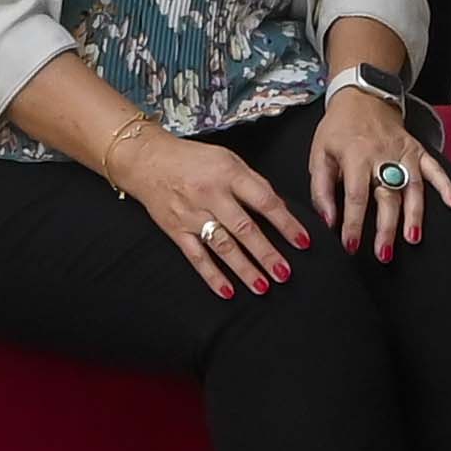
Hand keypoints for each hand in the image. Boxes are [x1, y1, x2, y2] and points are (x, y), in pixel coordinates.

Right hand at [114, 125, 309, 297]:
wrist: (147, 160)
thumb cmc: (192, 160)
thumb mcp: (227, 159)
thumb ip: (253, 183)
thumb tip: (280, 210)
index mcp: (228, 173)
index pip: (264, 201)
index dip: (286, 223)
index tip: (303, 241)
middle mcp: (211, 194)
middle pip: (244, 228)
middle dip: (267, 254)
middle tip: (285, 273)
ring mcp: (192, 214)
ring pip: (222, 246)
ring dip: (244, 269)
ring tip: (263, 287)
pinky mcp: (176, 230)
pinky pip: (197, 257)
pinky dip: (212, 275)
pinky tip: (228, 291)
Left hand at [306, 81, 446, 257]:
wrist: (361, 97)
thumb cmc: (338, 129)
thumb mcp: (319, 154)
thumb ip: (321, 189)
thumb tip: (327, 220)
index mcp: (356, 157)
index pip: (355, 196)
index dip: (352, 223)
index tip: (351, 246)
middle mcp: (382, 156)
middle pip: (387, 196)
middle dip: (386, 228)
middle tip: (384, 253)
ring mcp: (404, 153)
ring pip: (413, 187)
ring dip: (415, 214)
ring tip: (413, 239)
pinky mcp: (418, 151)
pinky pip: (435, 169)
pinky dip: (446, 185)